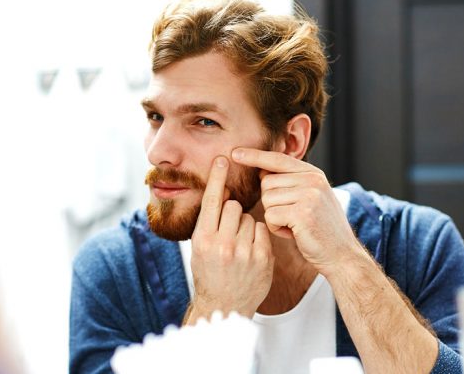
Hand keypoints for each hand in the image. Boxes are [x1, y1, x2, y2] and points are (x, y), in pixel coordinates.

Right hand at [187, 155, 273, 320]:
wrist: (224, 305)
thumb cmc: (209, 273)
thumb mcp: (200, 248)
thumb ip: (210, 222)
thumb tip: (223, 194)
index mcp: (203, 239)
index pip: (212, 201)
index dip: (217, 178)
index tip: (222, 159)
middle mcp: (222, 245)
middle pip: (233, 206)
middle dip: (232, 213)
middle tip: (228, 231)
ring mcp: (244, 252)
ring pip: (249, 218)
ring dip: (244, 226)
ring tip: (238, 246)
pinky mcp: (263, 258)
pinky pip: (262, 230)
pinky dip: (257, 237)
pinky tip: (250, 252)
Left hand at [231, 147, 357, 274]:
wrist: (342, 255)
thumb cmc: (320, 229)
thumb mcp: (310, 198)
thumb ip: (291, 183)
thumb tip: (261, 171)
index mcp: (313, 173)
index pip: (277, 159)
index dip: (255, 156)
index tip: (235, 153)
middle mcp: (312, 179)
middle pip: (267, 182)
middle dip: (271, 203)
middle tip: (292, 217)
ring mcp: (309, 195)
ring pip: (267, 200)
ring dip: (275, 217)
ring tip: (295, 226)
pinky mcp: (302, 213)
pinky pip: (270, 216)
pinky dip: (277, 228)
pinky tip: (294, 234)